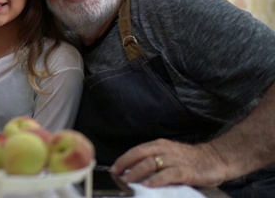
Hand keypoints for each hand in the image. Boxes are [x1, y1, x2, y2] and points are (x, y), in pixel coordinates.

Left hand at [110, 139, 227, 187]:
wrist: (216, 159)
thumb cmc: (189, 160)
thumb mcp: (168, 155)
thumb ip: (153, 160)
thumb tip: (131, 171)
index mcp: (159, 145)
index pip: (137, 150)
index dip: (124, 159)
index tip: (114, 169)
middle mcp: (166, 150)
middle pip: (141, 154)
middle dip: (126, 165)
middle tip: (117, 175)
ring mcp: (176, 160)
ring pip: (152, 163)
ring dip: (137, 172)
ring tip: (128, 181)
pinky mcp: (187, 172)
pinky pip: (169, 175)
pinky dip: (157, 180)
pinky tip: (148, 185)